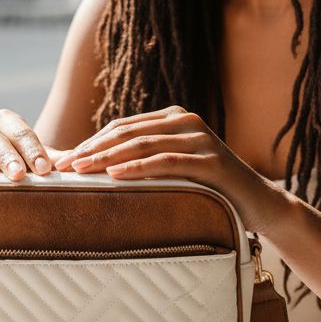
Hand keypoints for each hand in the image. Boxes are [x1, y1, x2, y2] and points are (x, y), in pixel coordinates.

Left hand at [53, 105, 283, 234]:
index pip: (122, 127)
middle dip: (92, 149)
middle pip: (128, 133)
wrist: (258, 203)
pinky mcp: (211, 160)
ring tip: (80, 171)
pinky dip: (137, 168)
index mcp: (173, 118)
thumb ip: (144, 161)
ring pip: (143, 145)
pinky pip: (166, 162)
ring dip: (107, 158)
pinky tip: (114, 176)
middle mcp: (186, 122)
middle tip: (63, 166)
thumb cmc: (209, 190)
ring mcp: (200, 139)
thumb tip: (94, 169)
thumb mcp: (173, 170)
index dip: (91, 142)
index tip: (63, 160)